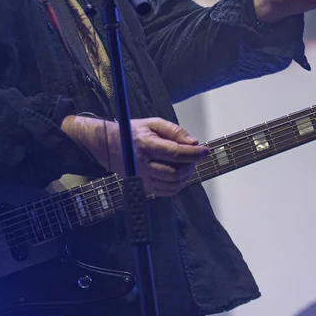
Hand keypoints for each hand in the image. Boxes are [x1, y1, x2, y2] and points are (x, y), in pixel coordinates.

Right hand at [62, 115, 207, 196]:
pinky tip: (180, 174)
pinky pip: (167, 192)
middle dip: (191, 165)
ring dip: (186, 175)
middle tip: (195, 156)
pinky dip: (178, 185)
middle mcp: (143, 165)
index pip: (175, 153)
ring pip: (173, 184)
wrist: (110, 146)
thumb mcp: (153, 123)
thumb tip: (193, 142)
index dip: (193, 153)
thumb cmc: (134, 133)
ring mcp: (143, 178)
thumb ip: (174, 131)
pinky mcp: (144, 186)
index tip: (205, 150)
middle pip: (175, 172)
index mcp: (146, 146)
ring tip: (188, 163)